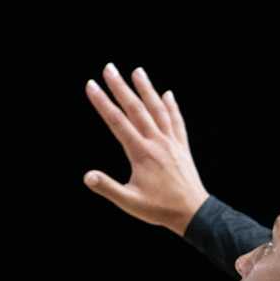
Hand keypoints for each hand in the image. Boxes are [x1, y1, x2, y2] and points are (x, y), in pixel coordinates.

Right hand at [83, 64, 208, 233]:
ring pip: (158, 109)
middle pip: (136, 109)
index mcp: (141, 153)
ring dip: (147, 89)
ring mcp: (171, 142)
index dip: (102, 102)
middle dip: (120, 87)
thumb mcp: (130, 202)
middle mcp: (156, 142)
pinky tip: (167, 94)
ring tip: (137, 71)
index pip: (117, 122)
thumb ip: (108, 188)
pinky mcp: (182, 147)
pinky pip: (176, 121)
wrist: (193, 212)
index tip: (91, 85)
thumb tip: (87, 176)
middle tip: (109, 68)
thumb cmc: (159, 209)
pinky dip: (172, 106)